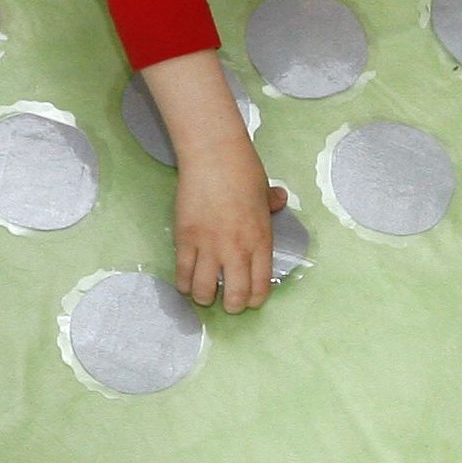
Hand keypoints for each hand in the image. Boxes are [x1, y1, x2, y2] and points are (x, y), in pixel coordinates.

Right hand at [174, 152, 285, 313]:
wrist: (214, 156)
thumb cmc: (243, 169)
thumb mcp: (265, 189)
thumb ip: (272, 203)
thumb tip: (279, 201)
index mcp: (261, 241)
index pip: (260, 285)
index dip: (254, 299)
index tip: (250, 301)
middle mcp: (237, 249)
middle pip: (235, 295)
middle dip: (232, 306)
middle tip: (228, 303)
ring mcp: (209, 246)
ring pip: (205, 290)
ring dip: (205, 298)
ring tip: (204, 295)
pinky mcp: (185, 239)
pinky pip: (183, 273)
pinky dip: (184, 283)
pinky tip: (185, 284)